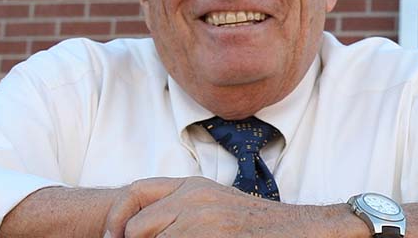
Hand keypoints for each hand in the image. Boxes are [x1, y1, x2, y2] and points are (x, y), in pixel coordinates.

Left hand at [103, 177, 357, 237]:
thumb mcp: (215, 207)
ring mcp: (202, 221)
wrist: (302, 231)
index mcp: (191, 185)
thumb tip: (134, 230)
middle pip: (136, 228)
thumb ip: (180, 209)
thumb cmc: (257, 228)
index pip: (134, 193)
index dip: (114, 220)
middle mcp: (193, 197)